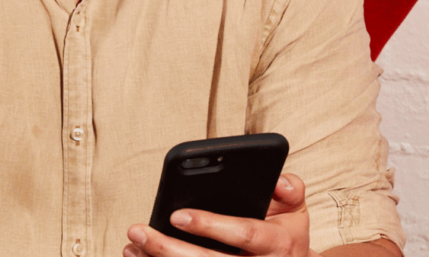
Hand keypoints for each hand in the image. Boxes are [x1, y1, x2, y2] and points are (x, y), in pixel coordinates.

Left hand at [124, 173, 316, 256]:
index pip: (243, 233)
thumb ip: (290, 189)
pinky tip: (139, 256)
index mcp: (278, 243)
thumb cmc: (287, 233)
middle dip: (170, 249)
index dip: (210, 225)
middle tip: (139, 231)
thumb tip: (277, 181)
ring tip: (132, 244)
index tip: (178, 214)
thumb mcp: (296, 208)